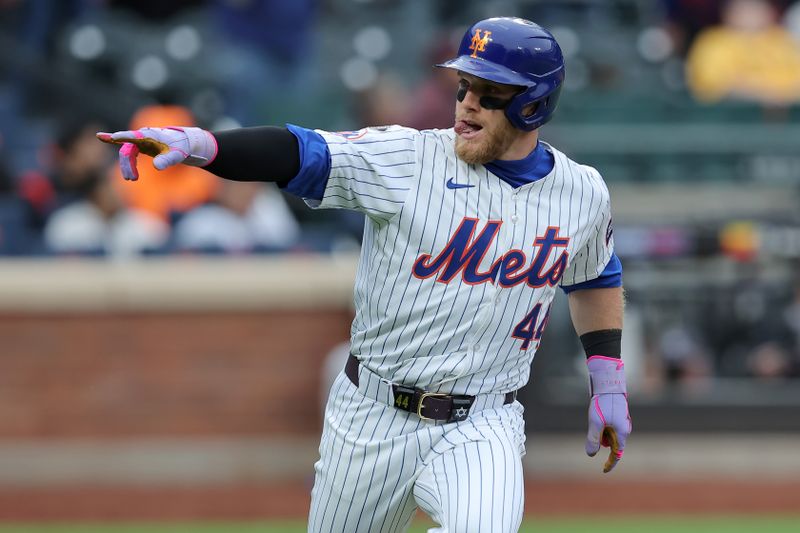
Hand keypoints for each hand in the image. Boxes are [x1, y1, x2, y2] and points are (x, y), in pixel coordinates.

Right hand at [96, 126, 216, 180]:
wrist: (185, 143)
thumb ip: (167, 160)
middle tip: (132, 179)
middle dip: (127, 164)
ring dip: (128, 166)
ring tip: (132, 179)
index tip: (111, 137)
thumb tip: (155, 167)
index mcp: (150, 136)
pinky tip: (120, 167)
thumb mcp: (177, 155)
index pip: (133, 136)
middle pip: (127, 150)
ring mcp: (140, 141)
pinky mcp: (141, 146)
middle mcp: (142, 137)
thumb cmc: (181, 147)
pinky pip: (129, 153)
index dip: (122, 137)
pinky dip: (126, 161)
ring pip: (127, 153)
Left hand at [585, 356, 631, 472]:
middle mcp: (624, 428)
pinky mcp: (617, 415)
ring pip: (610, 434)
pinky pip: (609, 426)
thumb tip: (591, 454)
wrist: (608, 382)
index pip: (617, 453)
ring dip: (601, 433)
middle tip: (593, 430)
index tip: (603, 470)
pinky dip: (602, 426)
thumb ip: (593, 439)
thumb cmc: (603, 402)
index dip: (611, 463)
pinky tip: (596, 415)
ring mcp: (621, 421)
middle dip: (602, 442)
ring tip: (595, 418)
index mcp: (622, 432)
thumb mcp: (595, 422)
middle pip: (612, 443)